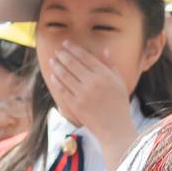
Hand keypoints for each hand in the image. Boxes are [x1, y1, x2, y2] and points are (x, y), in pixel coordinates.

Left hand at [41, 42, 135, 156]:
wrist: (114, 127)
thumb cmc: (118, 103)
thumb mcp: (119, 82)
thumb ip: (110, 65)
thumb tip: (104, 49)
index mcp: (104, 75)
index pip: (85, 56)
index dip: (73, 48)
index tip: (66, 43)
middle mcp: (93, 83)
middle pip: (72, 64)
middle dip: (62, 55)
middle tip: (57, 51)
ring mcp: (83, 94)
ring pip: (65, 76)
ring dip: (57, 66)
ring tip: (52, 60)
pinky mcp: (75, 105)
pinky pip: (63, 90)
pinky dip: (57, 81)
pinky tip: (53, 76)